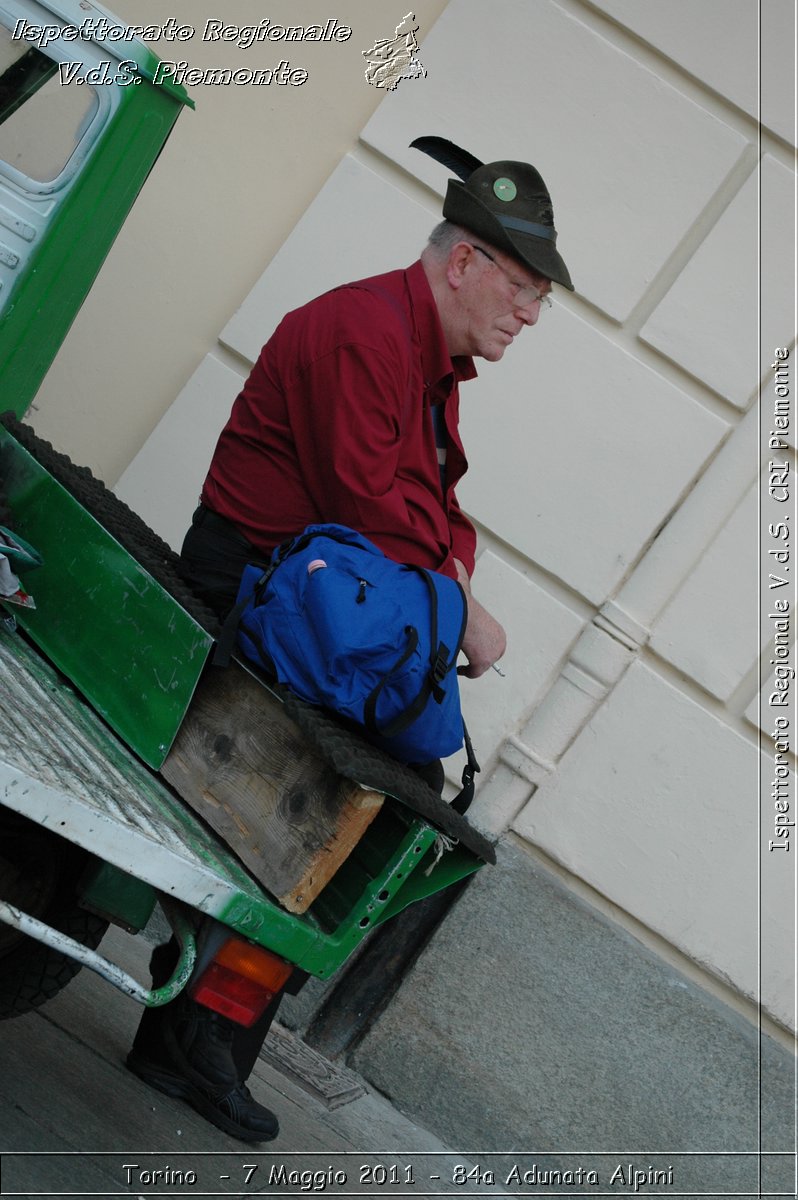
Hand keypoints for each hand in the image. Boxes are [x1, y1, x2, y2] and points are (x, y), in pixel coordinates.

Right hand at [454, 559, 506, 679]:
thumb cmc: (462, 607)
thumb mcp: (469, 609)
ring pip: (480, 665)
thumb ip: (469, 607)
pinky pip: (474, 673)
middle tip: (465, 659)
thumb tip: (459, 580)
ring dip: (471, 665)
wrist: (461, 611)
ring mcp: (493, 654)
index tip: (470, 651)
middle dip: (477, 659)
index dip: (480, 649)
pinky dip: (465, 672)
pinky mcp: (484, 662)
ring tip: (460, 663)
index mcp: (498, 632)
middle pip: (488, 658)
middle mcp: (500, 643)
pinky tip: (457, 669)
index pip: (492, 645)